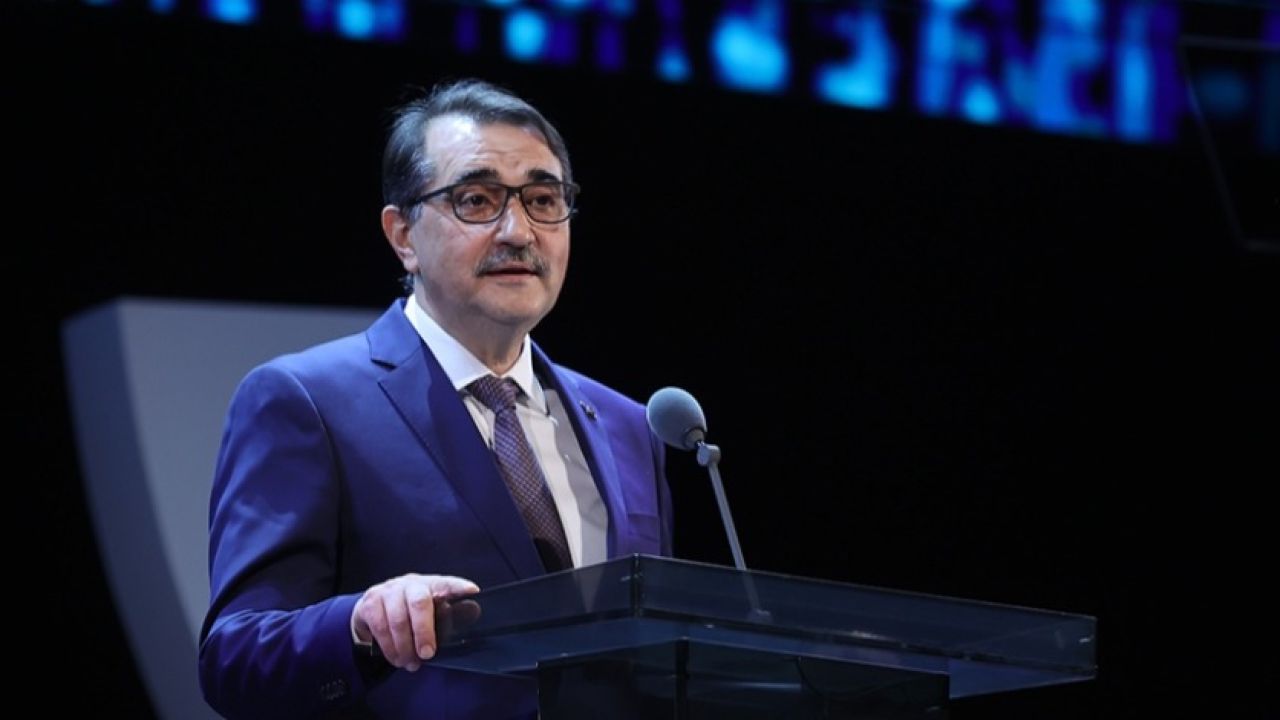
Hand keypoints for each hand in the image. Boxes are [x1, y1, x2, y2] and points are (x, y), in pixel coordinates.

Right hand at [352, 574, 478, 671]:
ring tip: (412, 663)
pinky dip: (390, 649)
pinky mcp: (370, 603)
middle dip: (424, 631)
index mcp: (430, 585)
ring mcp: (388, 591)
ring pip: (398, 619)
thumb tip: (473, 614)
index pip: (447, 583)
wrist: (372, 608)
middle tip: (428, 654)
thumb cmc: (410, 613)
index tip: (472, 591)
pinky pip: (381, 628)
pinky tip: (397, 659)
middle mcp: (410, 584)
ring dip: (405, 647)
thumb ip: (447, 617)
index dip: (458, 586)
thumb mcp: (428, 612)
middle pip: (420, 603)